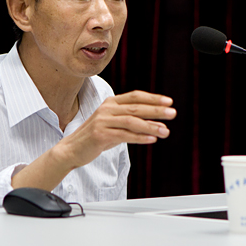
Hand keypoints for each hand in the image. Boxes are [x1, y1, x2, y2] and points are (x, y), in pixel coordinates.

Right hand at [53, 90, 175, 170]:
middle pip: (136, 107)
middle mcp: (107, 109)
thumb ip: (131, 121)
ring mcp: (102, 121)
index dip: (153, 98)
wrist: (72, 149)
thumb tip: (157, 123)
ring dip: (151, 126)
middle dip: (156, 110)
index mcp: (111, 102)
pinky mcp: (100, 135)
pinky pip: (124, 135)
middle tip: (173, 113)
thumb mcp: (114, 124)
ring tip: (166, 131)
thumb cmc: (96, 137)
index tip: (169, 101)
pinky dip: (140, 137)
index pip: (135, 96)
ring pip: (132, 121)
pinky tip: (152, 139)